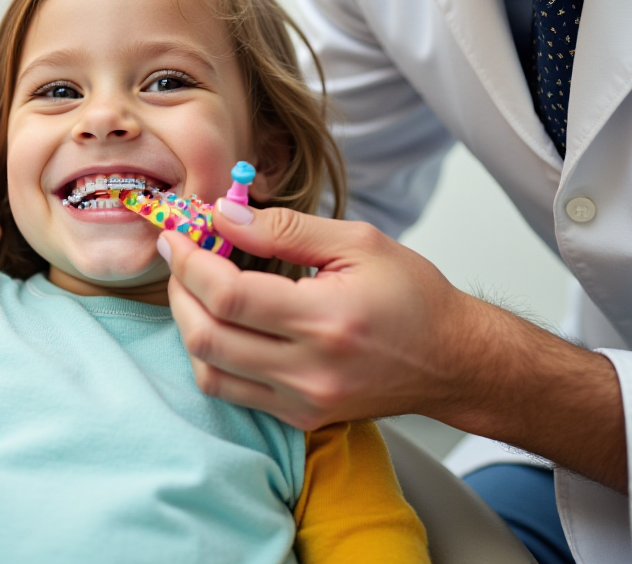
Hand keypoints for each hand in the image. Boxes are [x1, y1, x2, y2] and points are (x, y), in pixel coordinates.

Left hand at [161, 202, 626, 489]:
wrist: (453, 360)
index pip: (228, 295)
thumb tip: (222, 213)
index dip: (189, 261)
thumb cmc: (412, 295)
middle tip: (181, 256)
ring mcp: (304, 402)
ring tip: (196, 287)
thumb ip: (282, 228)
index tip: (177, 233)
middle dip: (179, 290)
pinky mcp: (301, 418)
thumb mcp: (356, 241)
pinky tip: (221, 321)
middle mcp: (311, 370)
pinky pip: (232, 392)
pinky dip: (212, 354)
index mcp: (326, 319)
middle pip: (206, 337)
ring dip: (188, 324)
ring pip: (209, 371)